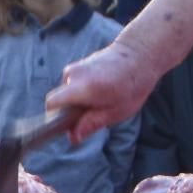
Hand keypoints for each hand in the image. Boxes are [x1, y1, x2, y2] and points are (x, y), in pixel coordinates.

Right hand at [41, 40, 162, 138]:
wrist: (140, 55)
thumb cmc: (133, 84)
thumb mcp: (116, 111)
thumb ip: (91, 124)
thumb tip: (73, 138)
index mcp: (83, 87)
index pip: (52, 103)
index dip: (55, 117)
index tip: (69, 124)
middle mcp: (74, 74)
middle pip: (59, 98)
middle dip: (71, 109)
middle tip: (94, 112)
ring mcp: (75, 66)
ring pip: (67, 91)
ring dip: (78, 99)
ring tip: (101, 98)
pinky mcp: (79, 63)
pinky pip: (73, 83)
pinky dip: (82, 89)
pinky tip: (101, 89)